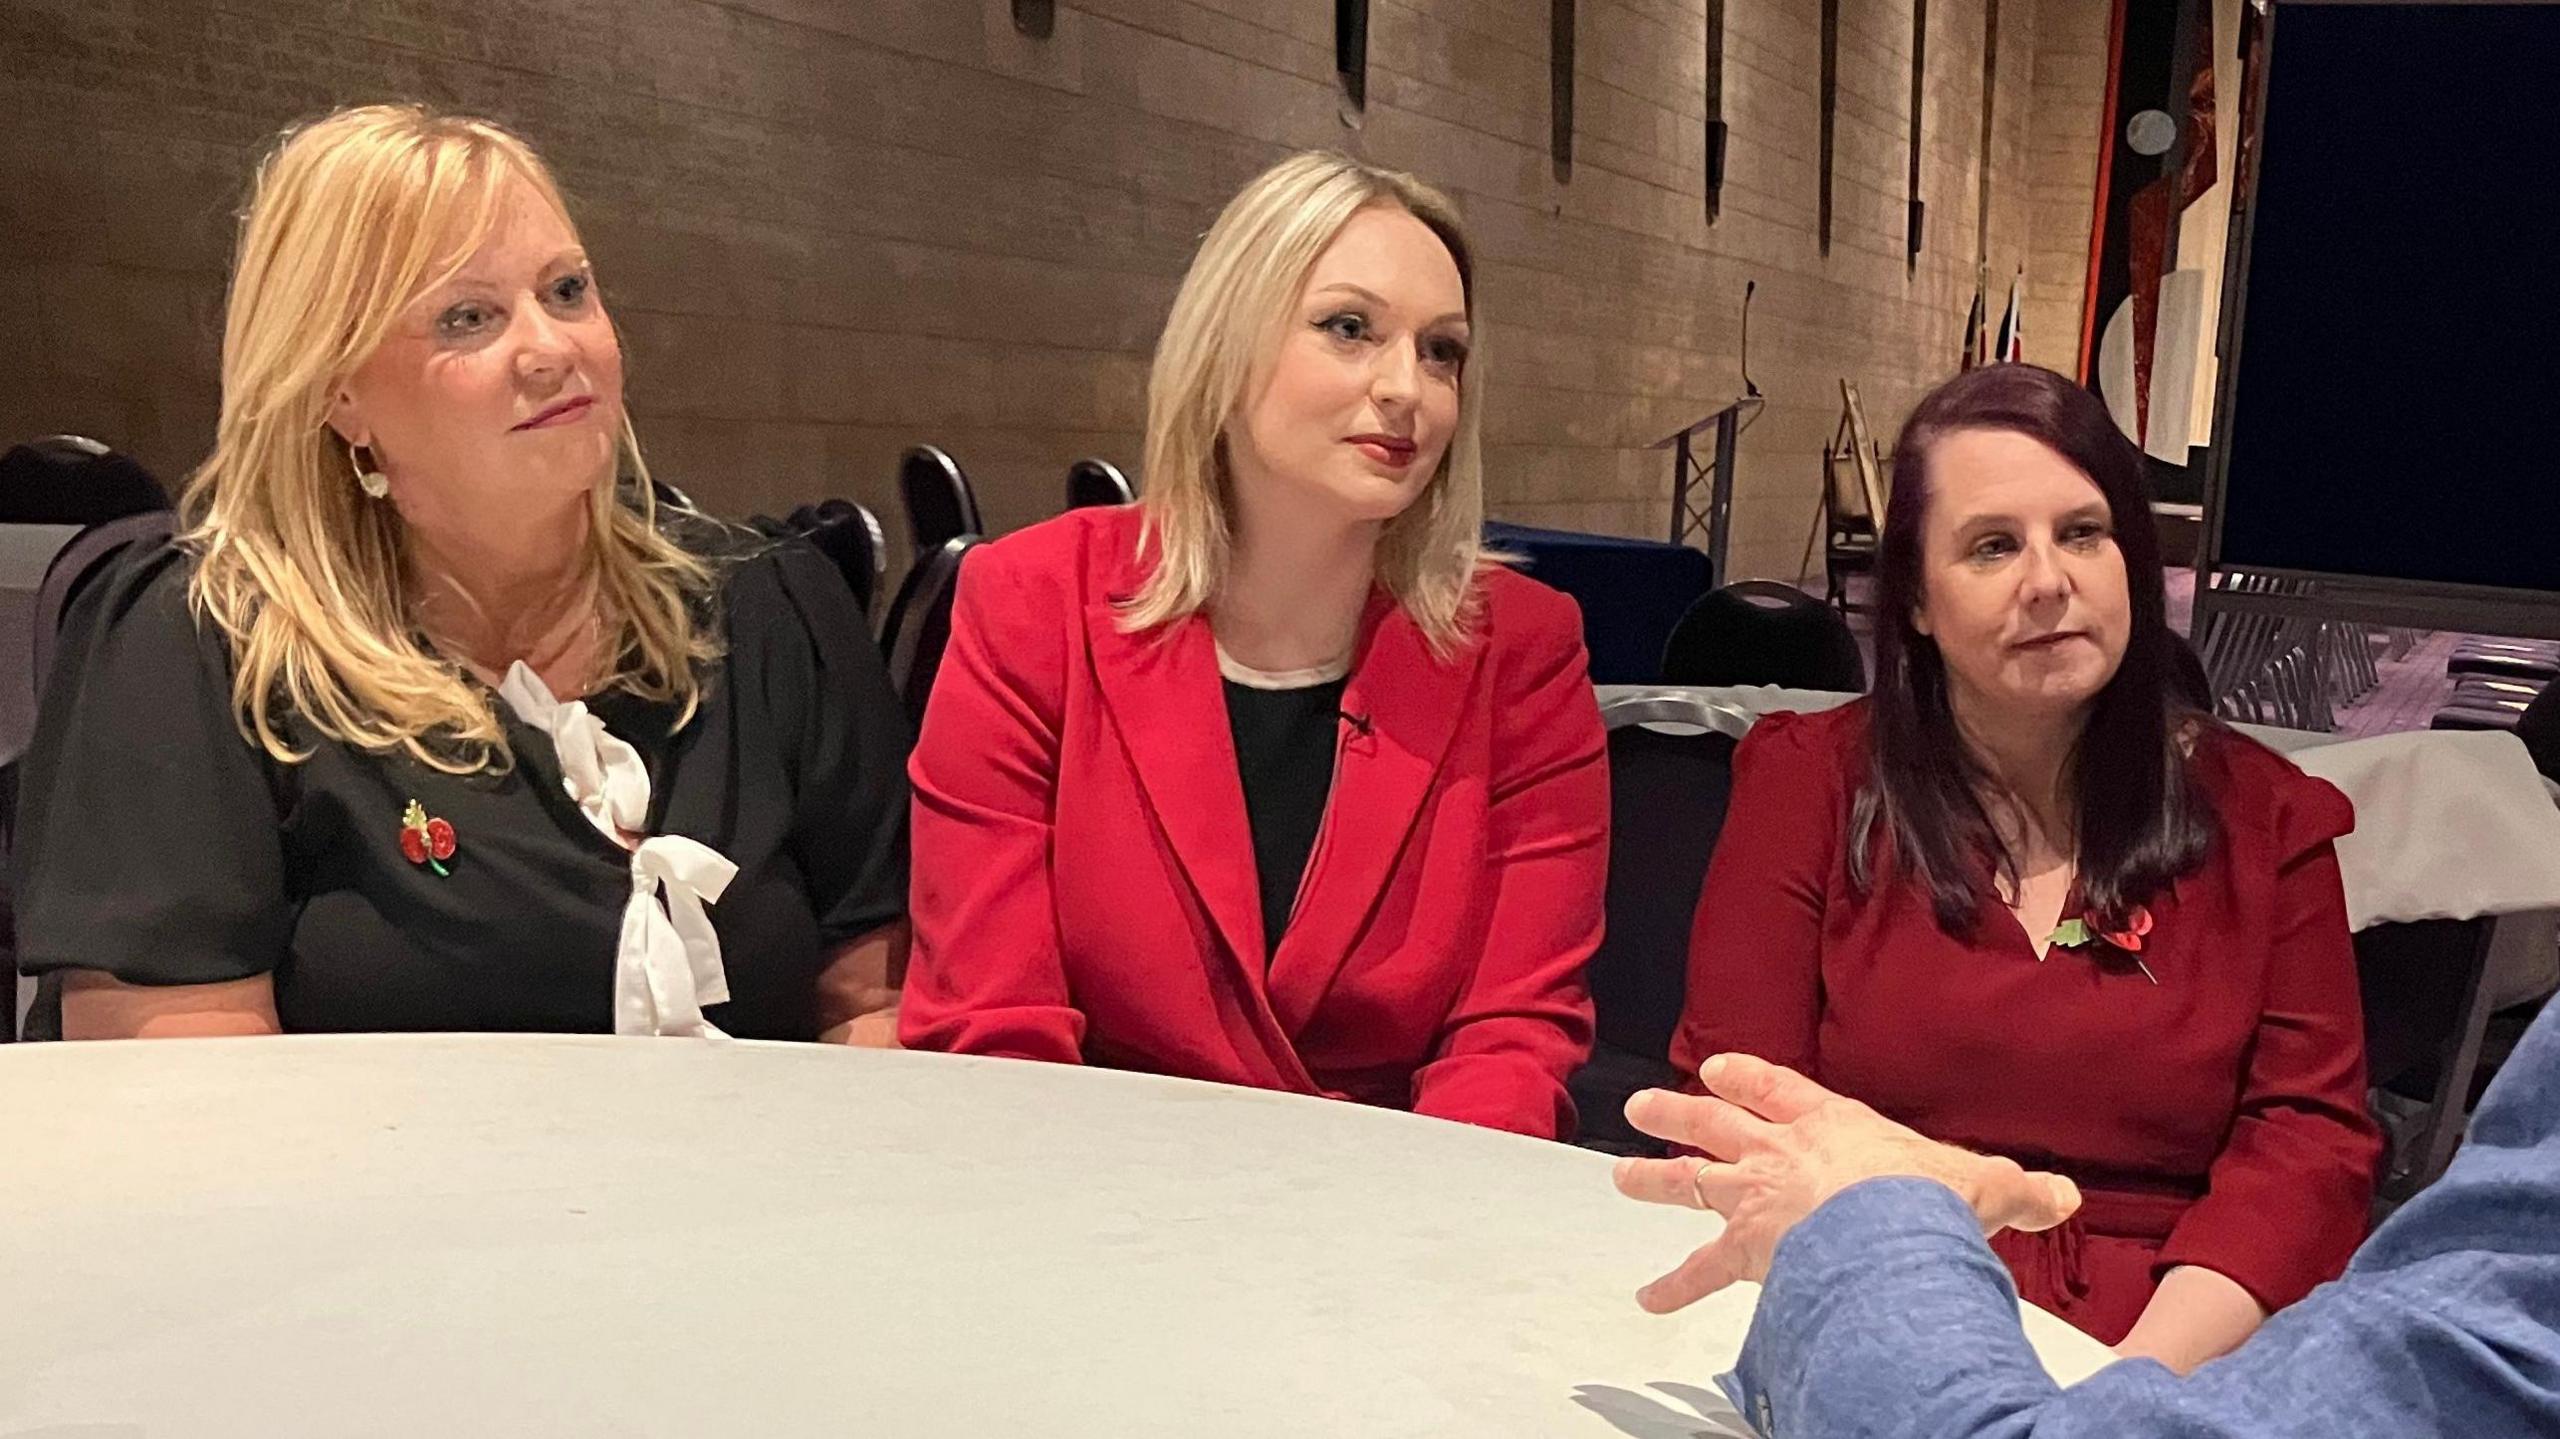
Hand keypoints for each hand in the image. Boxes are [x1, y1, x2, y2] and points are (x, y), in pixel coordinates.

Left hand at [1611, 1053, 2081, 1313]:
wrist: (1889, 1230)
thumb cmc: (1928, 1200)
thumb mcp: (1983, 1184)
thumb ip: (2019, 1190)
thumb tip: (2062, 1195)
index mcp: (1831, 1123)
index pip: (1778, 1087)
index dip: (1746, 1077)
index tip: (1718, 1069)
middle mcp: (1781, 1151)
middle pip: (1714, 1122)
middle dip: (1676, 1112)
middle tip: (1642, 1104)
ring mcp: (1756, 1196)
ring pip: (1689, 1178)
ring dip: (1652, 1176)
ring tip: (1620, 1173)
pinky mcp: (1747, 1248)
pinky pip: (1701, 1269)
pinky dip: (1673, 1285)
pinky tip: (1647, 1296)